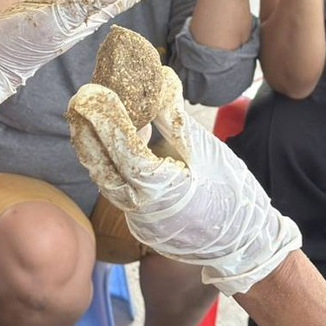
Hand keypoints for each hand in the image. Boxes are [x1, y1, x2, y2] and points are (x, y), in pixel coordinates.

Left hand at [65, 70, 299, 294]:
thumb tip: (158, 82)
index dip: (106, 119)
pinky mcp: (139, 222)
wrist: (244, 243)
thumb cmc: (233, 195)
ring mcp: (137, 220)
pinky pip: (116, 189)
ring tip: (91, 116)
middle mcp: (140, 209)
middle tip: (81, 99)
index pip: (123, 149)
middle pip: (102, 165)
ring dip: (95, 147)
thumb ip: (175, 119)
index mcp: (160, 190)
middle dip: (88, 131)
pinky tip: (112, 143)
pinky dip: (110, 163)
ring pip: (105, 179)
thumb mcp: (207, 151)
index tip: (92, 92)